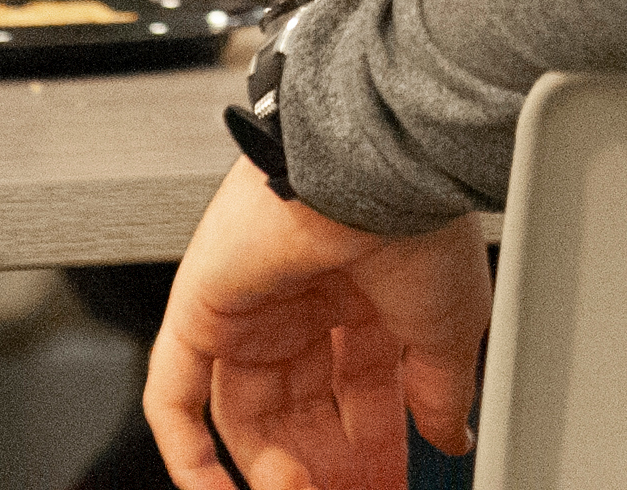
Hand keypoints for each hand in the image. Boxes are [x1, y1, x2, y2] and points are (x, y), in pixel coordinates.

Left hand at [146, 159, 490, 489]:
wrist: (377, 168)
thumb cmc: (417, 220)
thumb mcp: (452, 330)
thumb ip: (442, 393)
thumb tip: (450, 436)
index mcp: (362, 293)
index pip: (358, 392)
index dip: (373, 450)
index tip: (391, 486)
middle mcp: (302, 297)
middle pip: (301, 409)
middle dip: (327, 468)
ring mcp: (248, 305)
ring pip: (245, 413)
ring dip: (274, 471)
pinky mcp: (202, 309)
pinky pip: (175, 396)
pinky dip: (188, 454)